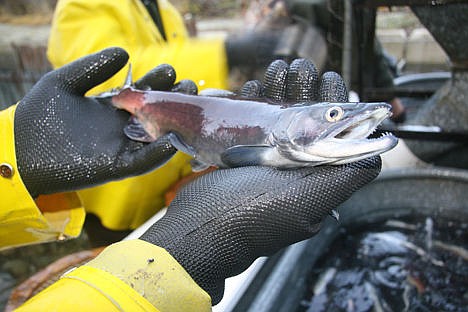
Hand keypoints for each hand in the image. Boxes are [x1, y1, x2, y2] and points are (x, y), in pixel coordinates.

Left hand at [14, 47, 193, 196]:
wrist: (19, 150)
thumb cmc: (38, 115)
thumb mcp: (63, 82)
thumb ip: (93, 67)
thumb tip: (125, 53)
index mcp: (112, 108)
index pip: (143, 93)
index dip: (157, 81)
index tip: (169, 70)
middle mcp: (120, 128)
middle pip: (156, 114)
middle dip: (174, 100)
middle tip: (188, 86)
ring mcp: (120, 148)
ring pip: (156, 137)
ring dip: (176, 124)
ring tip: (190, 107)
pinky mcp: (115, 167)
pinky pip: (143, 161)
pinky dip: (159, 153)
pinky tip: (172, 140)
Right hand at [140, 59, 380, 303]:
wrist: (200, 227)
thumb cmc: (251, 215)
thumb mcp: (307, 200)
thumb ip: (344, 177)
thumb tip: (378, 155)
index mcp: (314, 180)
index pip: (334, 134)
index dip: (335, 105)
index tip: (328, 79)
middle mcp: (293, 171)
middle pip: (306, 121)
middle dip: (304, 91)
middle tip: (298, 68)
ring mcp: (264, 164)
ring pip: (277, 119)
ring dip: (278, 91)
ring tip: (276, 70)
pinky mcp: (239, 159)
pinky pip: (250, 125)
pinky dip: (251, 104)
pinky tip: (250, 89)